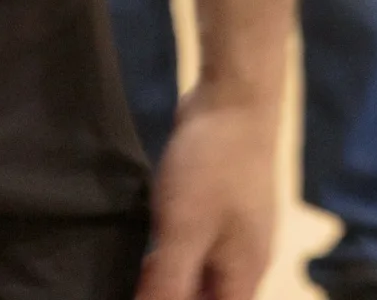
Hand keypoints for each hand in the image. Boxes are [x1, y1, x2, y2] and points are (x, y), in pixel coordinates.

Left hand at [137, 89, 276, 299]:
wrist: (235, 96)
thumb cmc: (215, 163)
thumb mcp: (184, 230)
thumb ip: (168, 283)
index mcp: (244, 272)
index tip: (145, 297)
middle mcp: (245, 257)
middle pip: (207, 299)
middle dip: (170, 297)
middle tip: (132, 284)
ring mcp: (235, 230)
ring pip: (199, 275)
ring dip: (167, 280)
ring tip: (131, 274)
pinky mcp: (221, 206)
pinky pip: (196, 246)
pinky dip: (171, 255)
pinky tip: (145, 244)